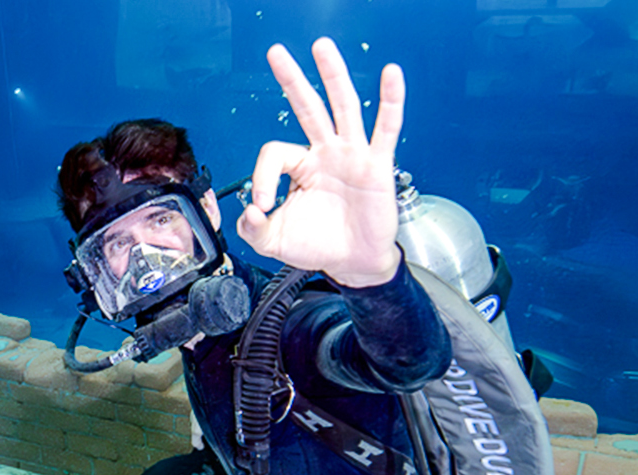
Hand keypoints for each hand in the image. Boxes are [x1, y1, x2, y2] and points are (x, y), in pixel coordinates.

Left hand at [236, 38, 404, 287]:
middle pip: (307, 107)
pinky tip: (391, 74)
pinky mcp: (377, 164)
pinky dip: (391, 100)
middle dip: (292, 80)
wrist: (352, 263)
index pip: (275, 152)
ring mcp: (352, 155)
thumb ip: (251, 228)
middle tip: (275, 53)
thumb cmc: (317, 246)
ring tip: (321, 47)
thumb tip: (247, 212)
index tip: (263, 205)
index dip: (263, 176)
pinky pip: (386, 128)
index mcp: (300, 166)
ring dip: (332, 75)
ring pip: (342, 107)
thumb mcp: (274, 241)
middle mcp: (325, 153)